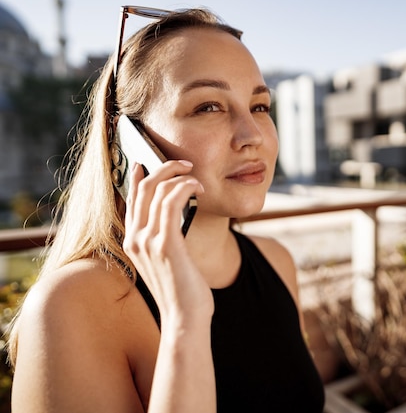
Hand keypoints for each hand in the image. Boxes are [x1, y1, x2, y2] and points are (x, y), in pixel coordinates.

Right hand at [123, 160, 212, 326]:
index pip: (132, 199)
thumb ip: (164, 238)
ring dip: (180, 177)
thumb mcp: (167, 261)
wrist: (184, 319)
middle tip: (184, 163)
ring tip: (197, 178)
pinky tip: (197, 188)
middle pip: (142, 188)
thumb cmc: (182, 290)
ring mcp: (148, 242)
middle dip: (164, 168)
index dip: (140, 176)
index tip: (151, 161)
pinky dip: (185, 187)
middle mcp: (135, 239)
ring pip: (158, 191)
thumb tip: (174, 215)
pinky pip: (172, 202)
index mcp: (132, 242)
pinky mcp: (166, 244)